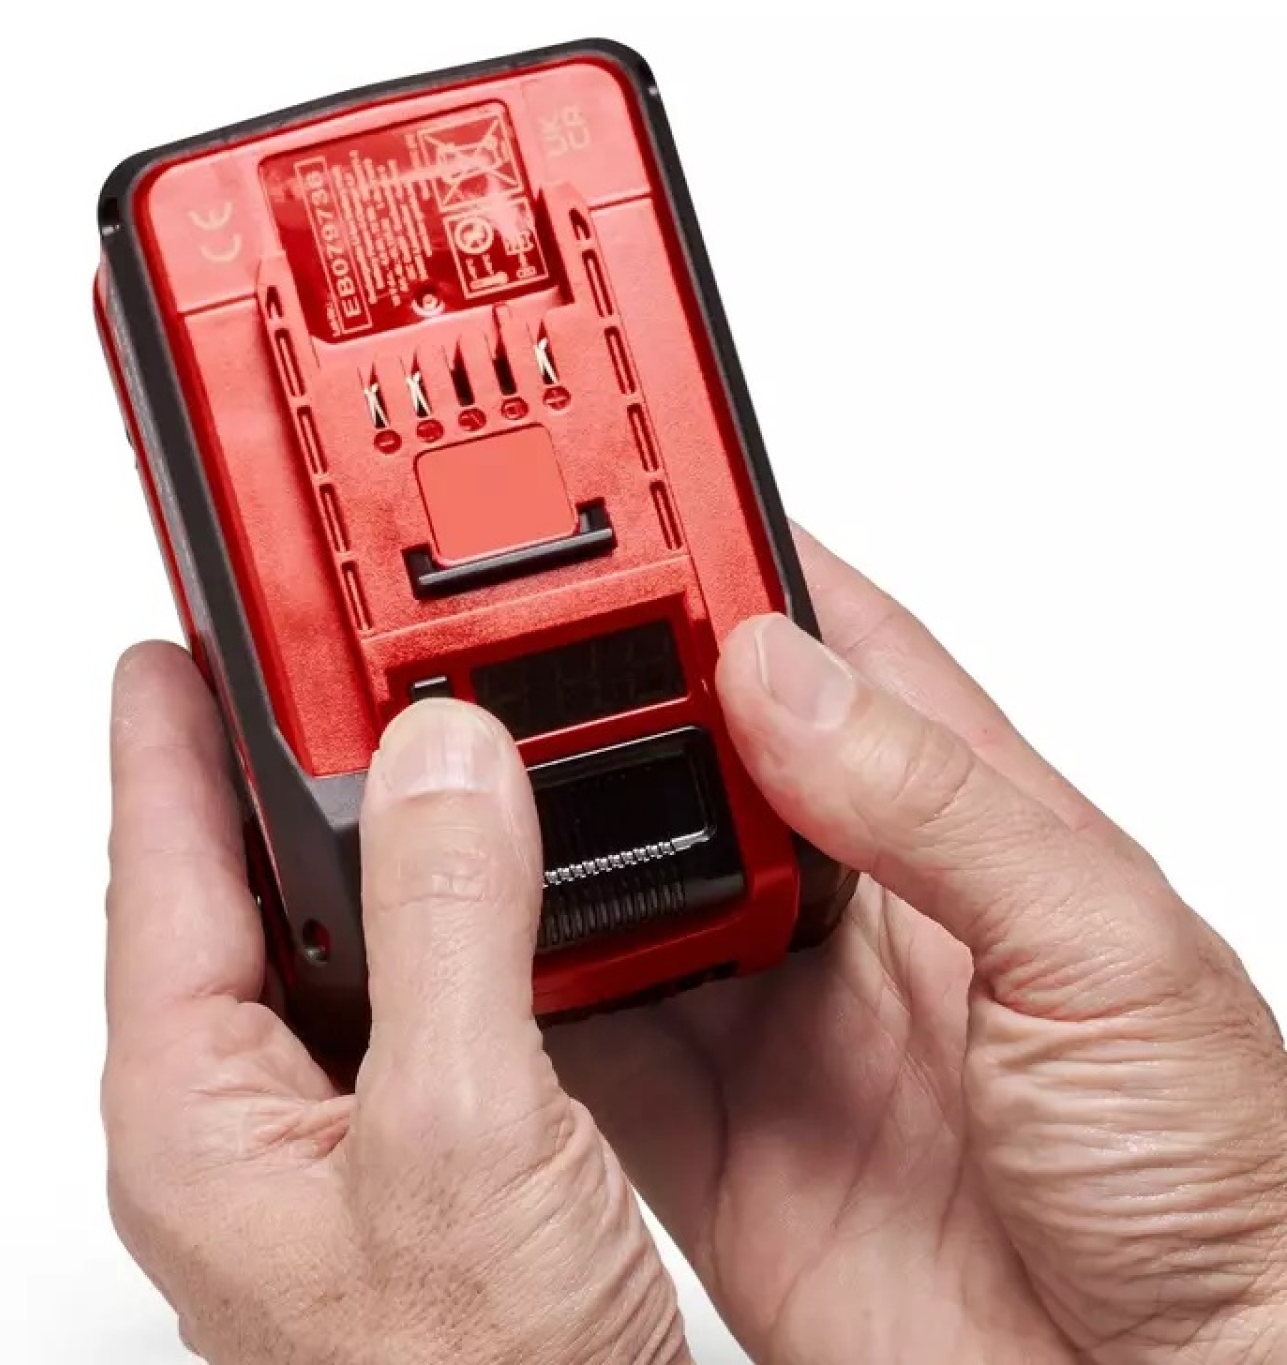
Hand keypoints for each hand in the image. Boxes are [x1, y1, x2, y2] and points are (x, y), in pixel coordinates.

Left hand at [102, 648, 687, 1363]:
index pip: (162, 866)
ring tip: (406, 737)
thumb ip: (448, 930)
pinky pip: (409, 985)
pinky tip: (491, 878)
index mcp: (203, 1103)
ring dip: (370, 831)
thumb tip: (445, 761)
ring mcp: (332, 1135)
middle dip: (268, 762)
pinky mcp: (414, 1151)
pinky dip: (445, 909)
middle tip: (302, 662)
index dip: (166, 735)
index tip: (178, 638)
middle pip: (237, 887)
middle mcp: (253, 1113)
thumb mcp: (460, 1139)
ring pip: (331, 934)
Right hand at [550, 529, 1286, 1363]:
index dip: (741, 573)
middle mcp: (855, 910)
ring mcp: (775, 1017)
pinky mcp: (712, 1129)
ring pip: (624, 883)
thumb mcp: (1108, 951)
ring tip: (481, 759)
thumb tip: (781, 683)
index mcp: (967, 832)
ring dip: (554, 825)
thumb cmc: (1212, 1186)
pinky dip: (523, 980)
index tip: (648, 506)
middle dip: (610, 683)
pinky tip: (481, 925)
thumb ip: (940, 807)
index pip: (837, 658)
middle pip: (701, 756)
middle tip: (522, 629)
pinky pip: (589, 1034)